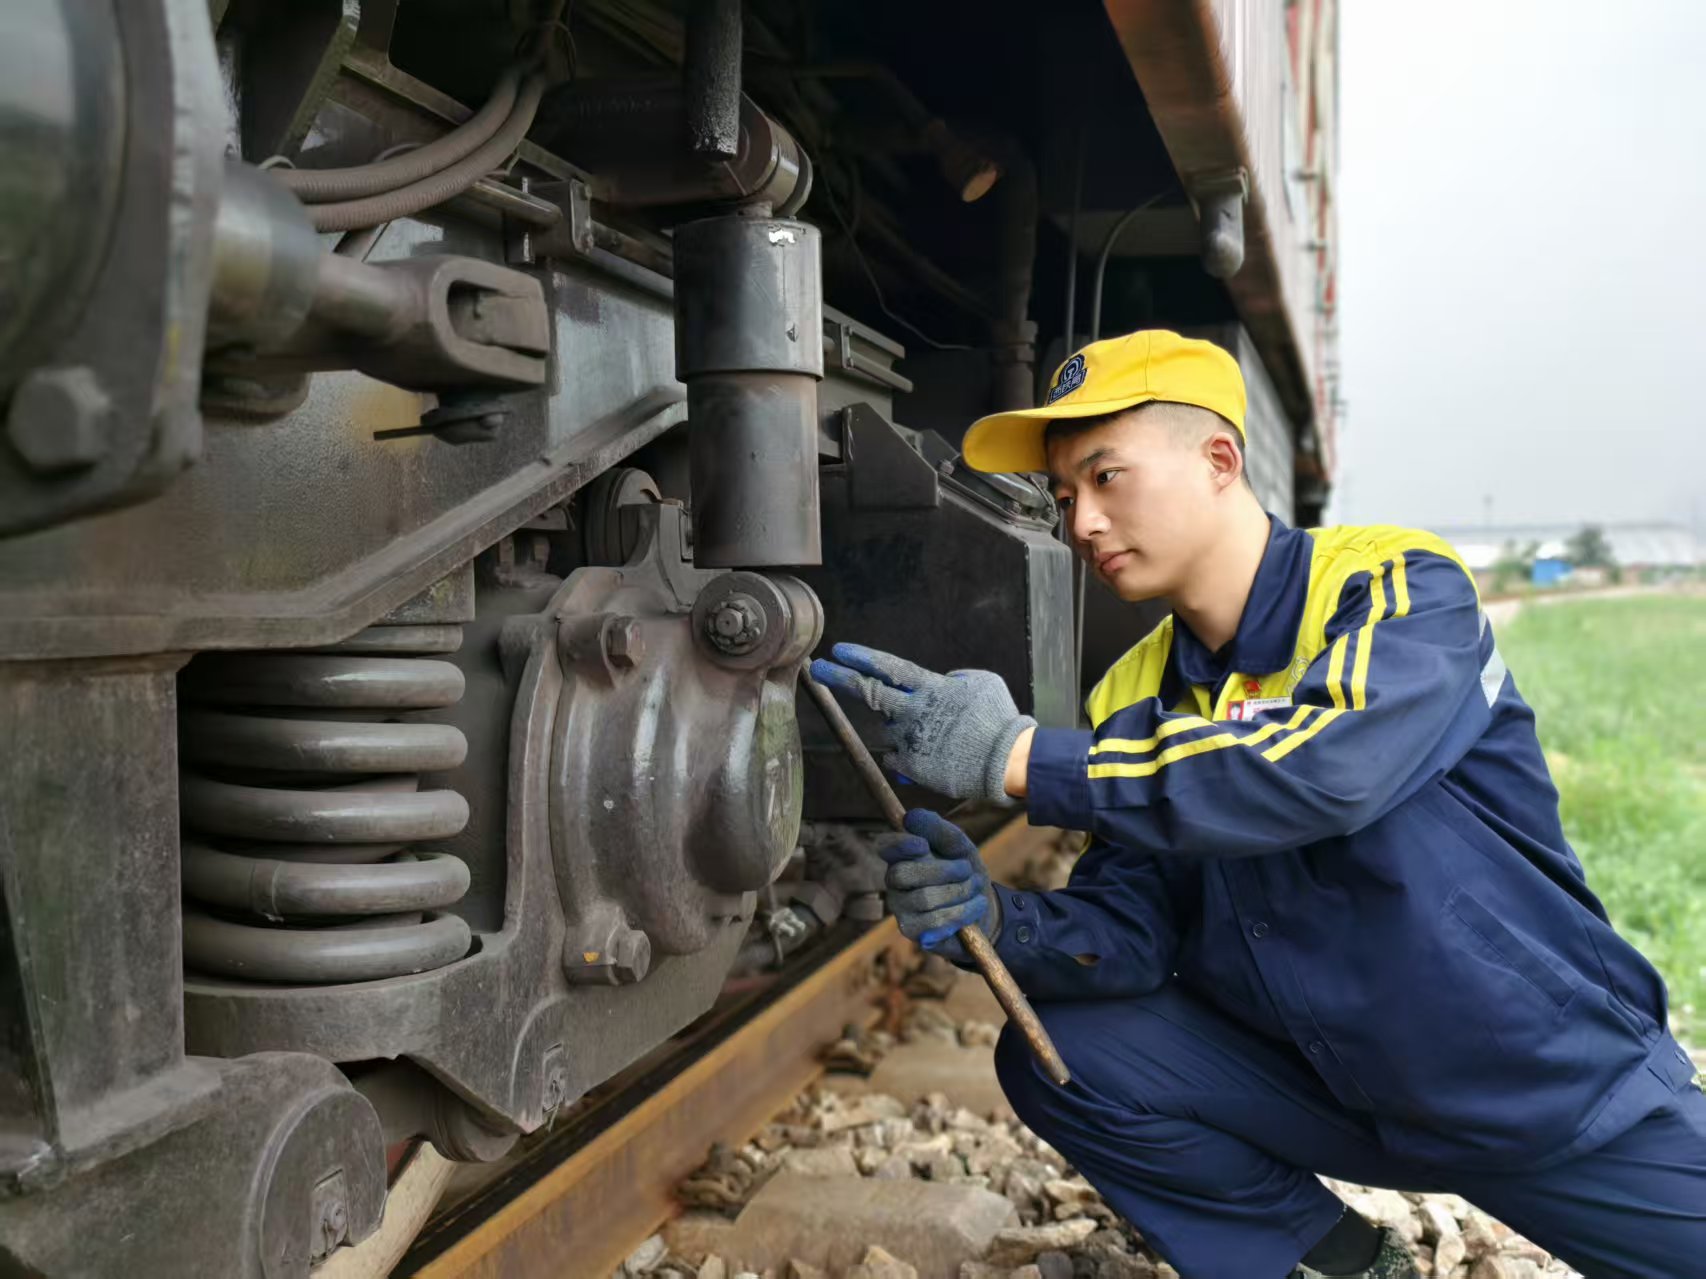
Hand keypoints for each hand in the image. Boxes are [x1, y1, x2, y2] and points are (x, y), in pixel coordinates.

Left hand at [809, 643, 1035, 802]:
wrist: (1005, 762)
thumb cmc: (998, 720)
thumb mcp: (982, 682)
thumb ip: (958, 678)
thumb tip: (945, 681)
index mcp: (931, 688)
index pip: (888, 668)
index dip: (862, 658)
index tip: (839, 650)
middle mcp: (913, 711)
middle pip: (868, 692)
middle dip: (840, 678)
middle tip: (819, 669)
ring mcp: (909, 739)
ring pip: (886, 729)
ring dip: (898, 728)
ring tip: (931, 736)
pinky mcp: (912, 766)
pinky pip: (896, 758)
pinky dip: (905, 756)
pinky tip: (929, 757)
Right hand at [879, 809, 1001, 954]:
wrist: (982, 909)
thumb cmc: (966, 873)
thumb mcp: (961, 848)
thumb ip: (941, 831)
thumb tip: (911, 817)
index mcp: (902, 856)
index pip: (886, 847)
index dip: (899, 845)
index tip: (922, 845)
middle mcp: (894, 882)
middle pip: (903, 874)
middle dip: (943, 871)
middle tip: (967, 871)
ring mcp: (901, 909)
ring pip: (923, 899)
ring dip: (959, 893)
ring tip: (975, 891)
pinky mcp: (913, 932)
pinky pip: (933, 923)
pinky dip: (961, 913)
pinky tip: (973, 908)